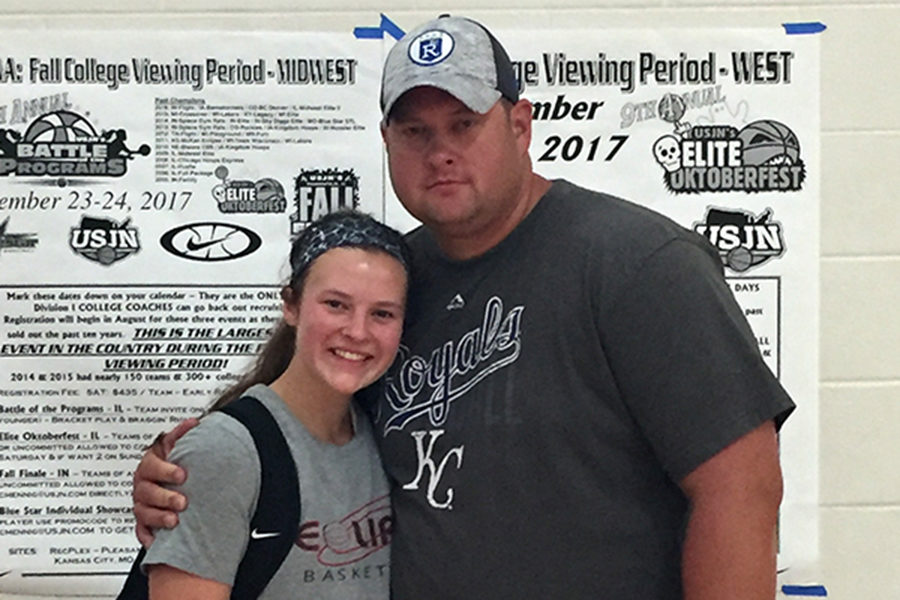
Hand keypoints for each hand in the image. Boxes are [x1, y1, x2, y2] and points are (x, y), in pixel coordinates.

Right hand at [132, 418, 198, 546]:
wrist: (175, 484)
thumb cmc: (175, 466)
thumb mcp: (177, 449)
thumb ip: (182, 436)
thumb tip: (192, 423)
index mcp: (151, 465)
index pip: (152, 465)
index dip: (166, 470)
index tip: (182, 474)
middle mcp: (144, 484)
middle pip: (147, 491)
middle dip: (165, 497)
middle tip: (182, 501)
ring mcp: (142, 503)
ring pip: (143, 512)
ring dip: (159, 517)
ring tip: (175, 520)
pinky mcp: (143, 522)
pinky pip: (141, 531)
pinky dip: (148, 536)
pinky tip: (157, 539)